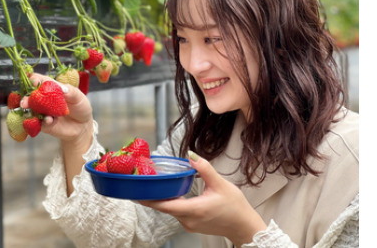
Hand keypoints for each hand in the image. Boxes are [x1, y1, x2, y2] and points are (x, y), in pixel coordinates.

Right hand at [21, 73, 92, 145]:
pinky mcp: (44, 124)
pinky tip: (50, 121)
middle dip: (26, 99)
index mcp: (52, 88)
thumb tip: (62, 88)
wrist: (83, 125)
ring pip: (32, 111)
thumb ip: (71, 92)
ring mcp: (43, 112)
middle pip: (30, 96)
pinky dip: (43, 122)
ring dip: (33, 113)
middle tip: (26, 103)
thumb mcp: (79, 97)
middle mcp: (44, 100)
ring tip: (43, 115)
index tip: (34, 82)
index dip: (34, 80)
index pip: (39, 81)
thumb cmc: (80, 107)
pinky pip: (39, 124)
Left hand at [139, 151, 266, 246]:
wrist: (243, 226)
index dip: (149, 200)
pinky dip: (172, 204)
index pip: (165, 206)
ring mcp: (189, 225)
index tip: (137, 193)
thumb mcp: (220, 184)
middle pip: (165, 208)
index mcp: (194, 210)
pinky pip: (177, 213)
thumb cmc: (235, 207)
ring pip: (170, 211)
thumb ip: (204, 169)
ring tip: (155, 185)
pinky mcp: (191, 225)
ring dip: (164, 199)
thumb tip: (190, 155)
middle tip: (143, 183)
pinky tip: (172, 194)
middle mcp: (188, 220)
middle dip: (153, 196)